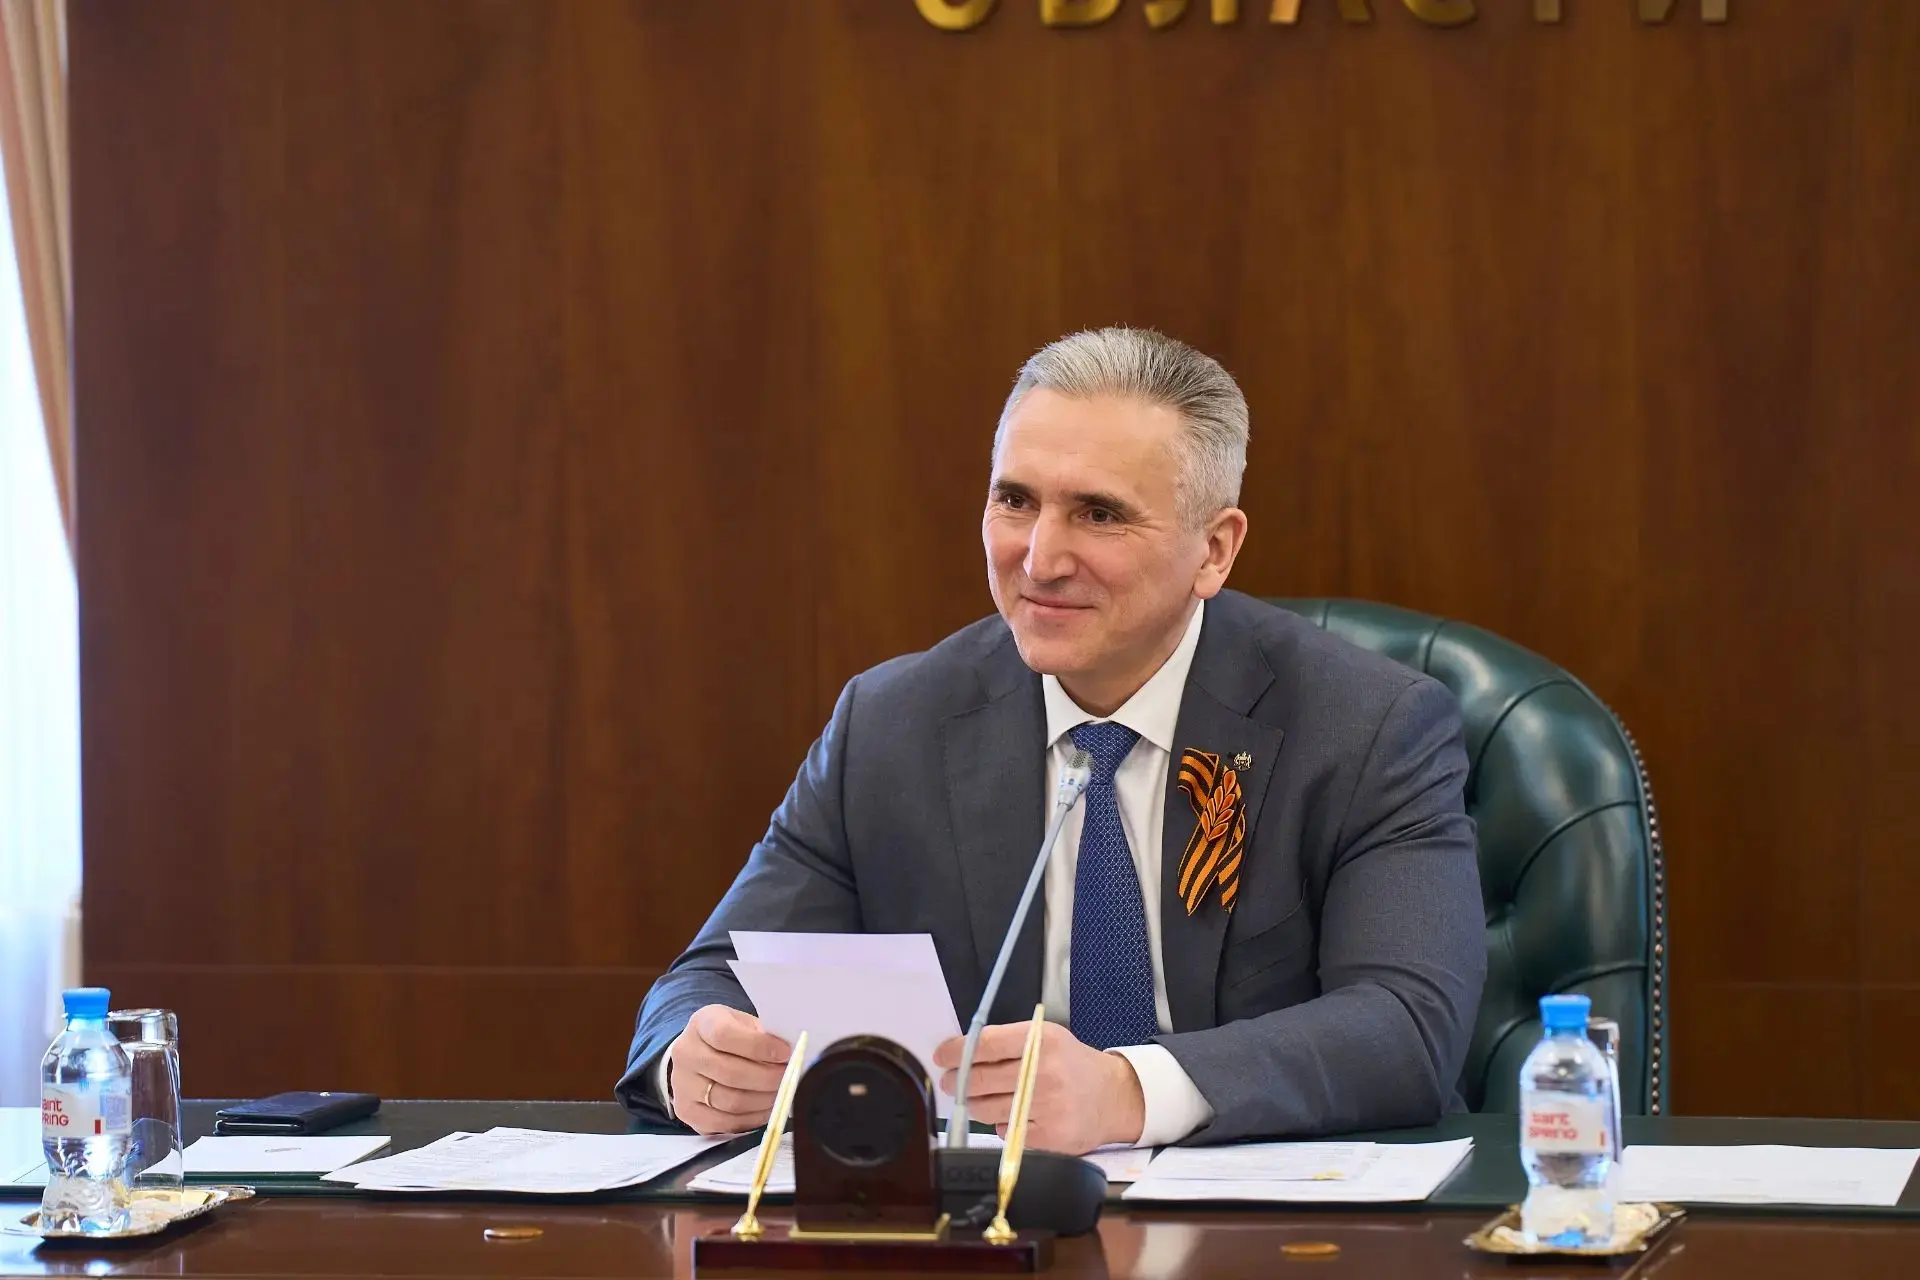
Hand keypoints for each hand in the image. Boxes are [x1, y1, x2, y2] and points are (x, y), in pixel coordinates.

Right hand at [667, 1005, 792, 1134]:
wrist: (701, 1056)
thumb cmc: (733, 1038)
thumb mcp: (745, 1024)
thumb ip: (765, 1035)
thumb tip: (793, 1054)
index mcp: (702, 1024)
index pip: (725, 1035)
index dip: (758, 1046)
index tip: (785, 1052)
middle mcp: (686, 1053)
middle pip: (730, 1073)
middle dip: (767, 1078)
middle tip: (790, 1078)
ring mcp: (682, 1085)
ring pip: (730, 1101)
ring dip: (763, 1100)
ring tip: (782, 1093)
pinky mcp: (687, 1112)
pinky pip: (725, 1123)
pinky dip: (752, 1118)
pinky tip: (767, 1108)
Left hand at [932, 1021, 1144, 1154]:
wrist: (1114, 1097)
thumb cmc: (1072, 1064)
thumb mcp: (1047, 1038)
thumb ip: (1007, 1042)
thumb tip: (960, 1053)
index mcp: (1042, 1041)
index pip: (984, 1044)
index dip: (956, 1051)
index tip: (942, 1057)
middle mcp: (1044, 1073)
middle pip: (979, 1080)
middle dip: (956, 1081)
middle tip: (949, 1081)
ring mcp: (1047, 1108)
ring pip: (985, 1109)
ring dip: (975, 1104)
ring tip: (980, 1098)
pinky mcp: (1049, 1137)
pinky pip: (1004, 1131)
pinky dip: (1002, 1124)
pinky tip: (1015, 1114)